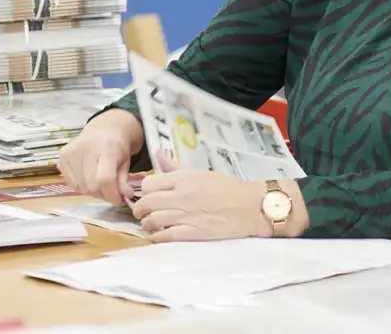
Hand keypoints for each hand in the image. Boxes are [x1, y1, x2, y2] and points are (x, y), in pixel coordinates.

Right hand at [58, 108, 143, 204]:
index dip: (112, 194)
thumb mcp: (126, 162)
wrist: (103, 129)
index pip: (105, 178)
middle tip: (110, 192)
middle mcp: (86, 148)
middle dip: (103, 194)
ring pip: (80, 187)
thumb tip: (125, 197)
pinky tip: (88, 177)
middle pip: (91, 186)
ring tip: (99, 183)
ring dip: (92, 192)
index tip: (118, 199)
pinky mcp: (62, 157)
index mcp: (107, 148)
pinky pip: (71, 183)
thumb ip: (124, 181)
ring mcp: (71, 152)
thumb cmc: (117, 147)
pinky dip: (82, 186)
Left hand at [130, 152, 271, 241]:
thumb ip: (175, 167)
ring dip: (147, 224)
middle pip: (146, 203)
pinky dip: (156, 237)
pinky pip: (165, 236)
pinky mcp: (192, 233)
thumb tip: (158, 154)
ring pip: (152, 220)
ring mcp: (186, 215)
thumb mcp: (200, 172)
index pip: (149, 184)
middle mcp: (182, 195)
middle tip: (142, 212)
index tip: (147, 196)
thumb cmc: (226, 188)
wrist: (249, 207)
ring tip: (150, 224)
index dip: (144, 191)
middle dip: (140, 209)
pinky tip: (158, 235)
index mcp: (184, 178)